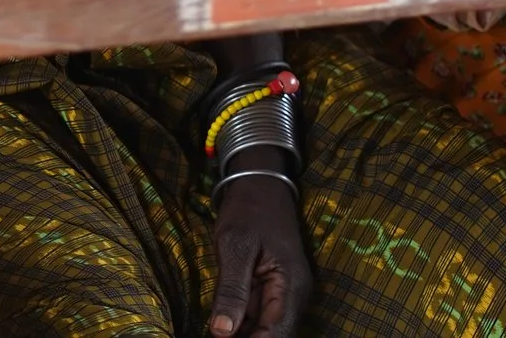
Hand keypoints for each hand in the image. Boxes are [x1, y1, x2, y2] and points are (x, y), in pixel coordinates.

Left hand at [208, 166, 310, 337]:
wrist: (261, 183)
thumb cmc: (250, 208)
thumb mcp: (236, 245)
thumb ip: (231, 289)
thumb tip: (222, 332)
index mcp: (291, 288)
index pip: (276, 336)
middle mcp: (292, 297)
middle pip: (270, 335)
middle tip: (212, 333)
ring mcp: (283, 294)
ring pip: (262, 328)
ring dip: (238, 331)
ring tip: (214, 327)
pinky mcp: (270, 290)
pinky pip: (256, 316)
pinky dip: (238, 322)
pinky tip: (219, 321)